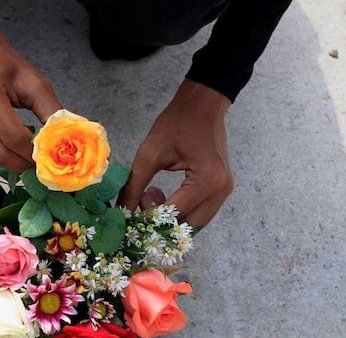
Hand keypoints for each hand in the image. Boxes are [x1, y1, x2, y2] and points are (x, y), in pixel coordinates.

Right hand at [0, 19, 61, 170]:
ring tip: (14, 146)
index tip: (43, 156)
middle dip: (20, 162)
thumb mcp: (33, 82)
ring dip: (5, 160)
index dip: (31, 152)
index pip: (13, 136)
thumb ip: (51, 111)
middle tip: (32, 160)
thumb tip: (63, 141)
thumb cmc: (3, 66)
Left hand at [117, 79, 232, 227]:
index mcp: (205, 182)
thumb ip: (134, 186)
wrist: (203, 103)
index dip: (148, 219)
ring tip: (150, 197)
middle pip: (187, 226)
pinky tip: (163, 195)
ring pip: (194, 222)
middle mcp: (220, 191)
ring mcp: (224, 191)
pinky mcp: (221, 188)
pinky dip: (180, 210)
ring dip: (170, 218)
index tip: (128, 214)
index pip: (173, 214)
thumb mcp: (149, 154)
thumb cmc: (177, 123)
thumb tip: (121, 212)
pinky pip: (200, 211)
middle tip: (140, 206)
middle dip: (161, 224)